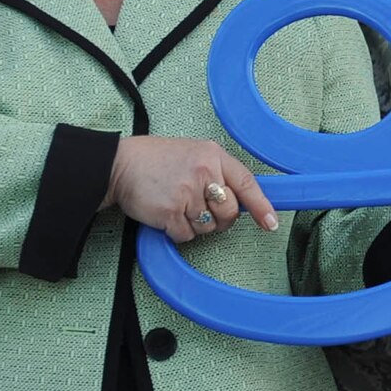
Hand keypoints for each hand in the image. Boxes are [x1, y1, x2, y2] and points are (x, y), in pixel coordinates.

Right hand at [107, 136, 278, 244]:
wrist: (119, 164)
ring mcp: (187, 193)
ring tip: (177, 204)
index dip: (262, 206)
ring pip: (207, 227)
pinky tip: (166, 214)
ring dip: (194, 224)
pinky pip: (186, 235)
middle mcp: (204, 172)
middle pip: (230, 212)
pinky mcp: (170, 212)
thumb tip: (240, 202)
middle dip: (219, 219)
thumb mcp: (194, 154)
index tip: (270, 223)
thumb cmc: (158, 160)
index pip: (247, 183)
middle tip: (200, 210)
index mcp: (213, 155)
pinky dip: (177, 231)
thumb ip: (217, 173)